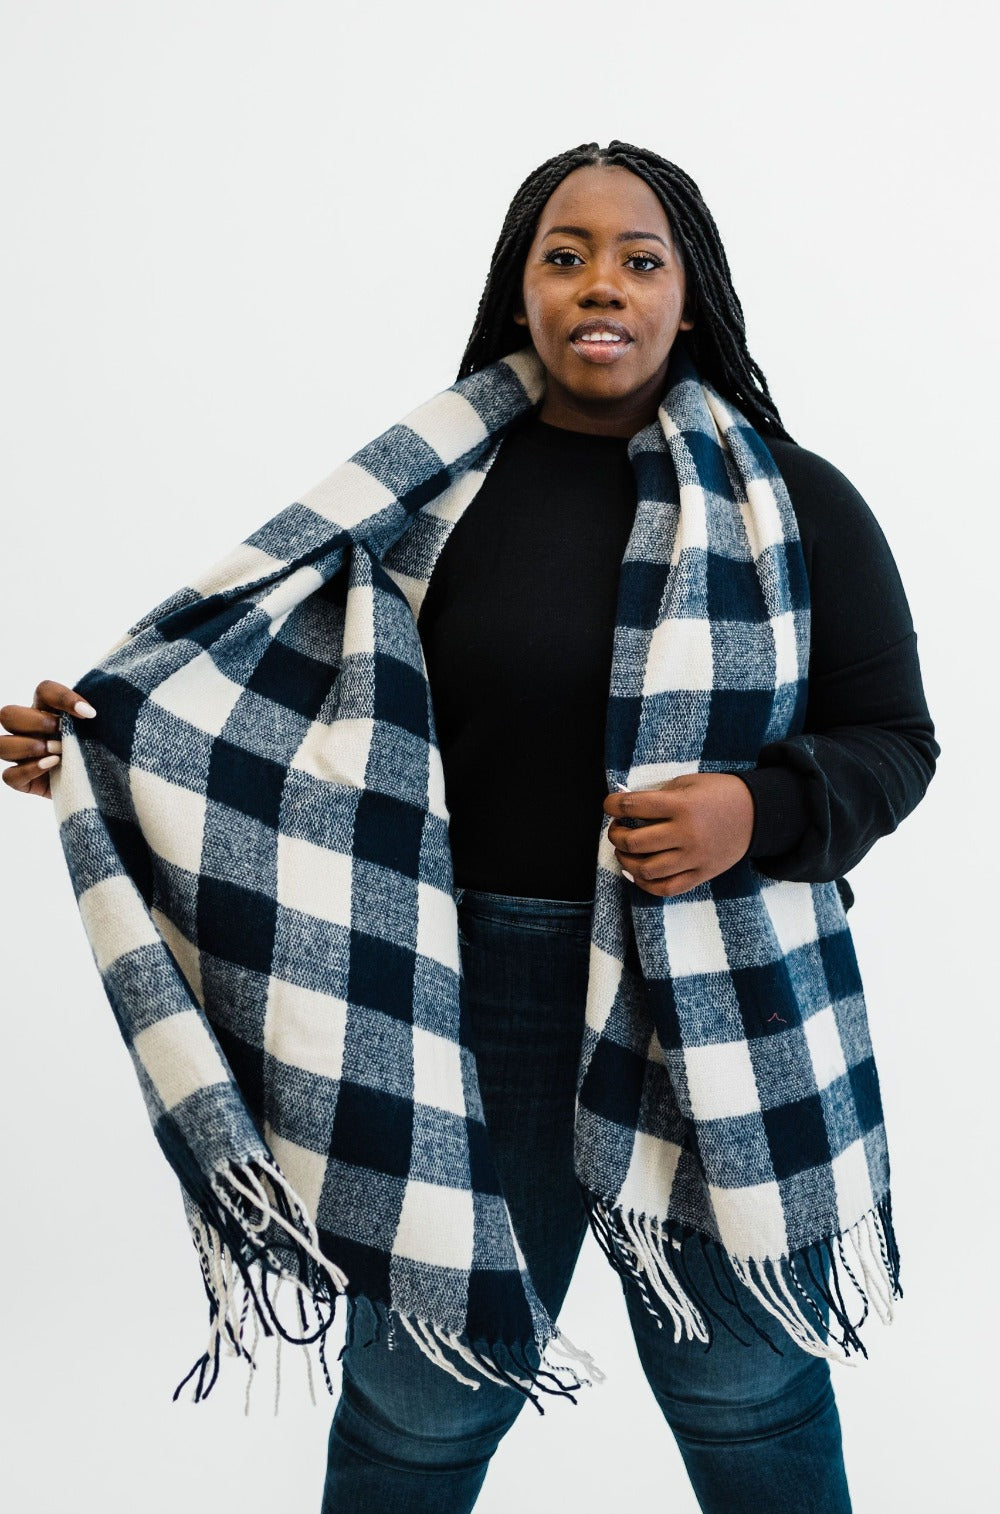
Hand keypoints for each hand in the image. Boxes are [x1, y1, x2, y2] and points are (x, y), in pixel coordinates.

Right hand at [0, 681, 95, 797]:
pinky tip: (53, 765)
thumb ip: (95, 717)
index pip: (44, 690)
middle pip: (8, 714)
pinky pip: (9, 775)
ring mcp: (22, 756)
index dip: (63, 697)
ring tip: (58, 752)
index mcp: (47, 710)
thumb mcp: (101, 731)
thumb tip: (93, 711)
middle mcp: (29, 730)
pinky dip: (29, 769)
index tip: (91, 714)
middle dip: (35, 721)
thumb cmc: (102, 751)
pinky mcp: (22, 780)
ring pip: (2, 744)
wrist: (104, 785)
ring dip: (29, 746)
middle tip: (62, 731)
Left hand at [604, 773, 754, 897]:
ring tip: (624, 851)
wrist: (757, 814)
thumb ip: (658, 795)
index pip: (633, 806)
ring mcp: (694, 858)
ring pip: (646, 870)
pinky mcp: (701, 874)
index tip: (609, 805)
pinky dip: (645, 884)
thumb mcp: (688, 783)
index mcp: (681, 806)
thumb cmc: (719, 793)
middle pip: (635, 842)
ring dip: (626, 860)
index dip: (612, 805)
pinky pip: (666, 888)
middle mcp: (686, 834)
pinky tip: (638, 873)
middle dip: (616, 835)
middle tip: (617, 829)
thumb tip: (626, 806)